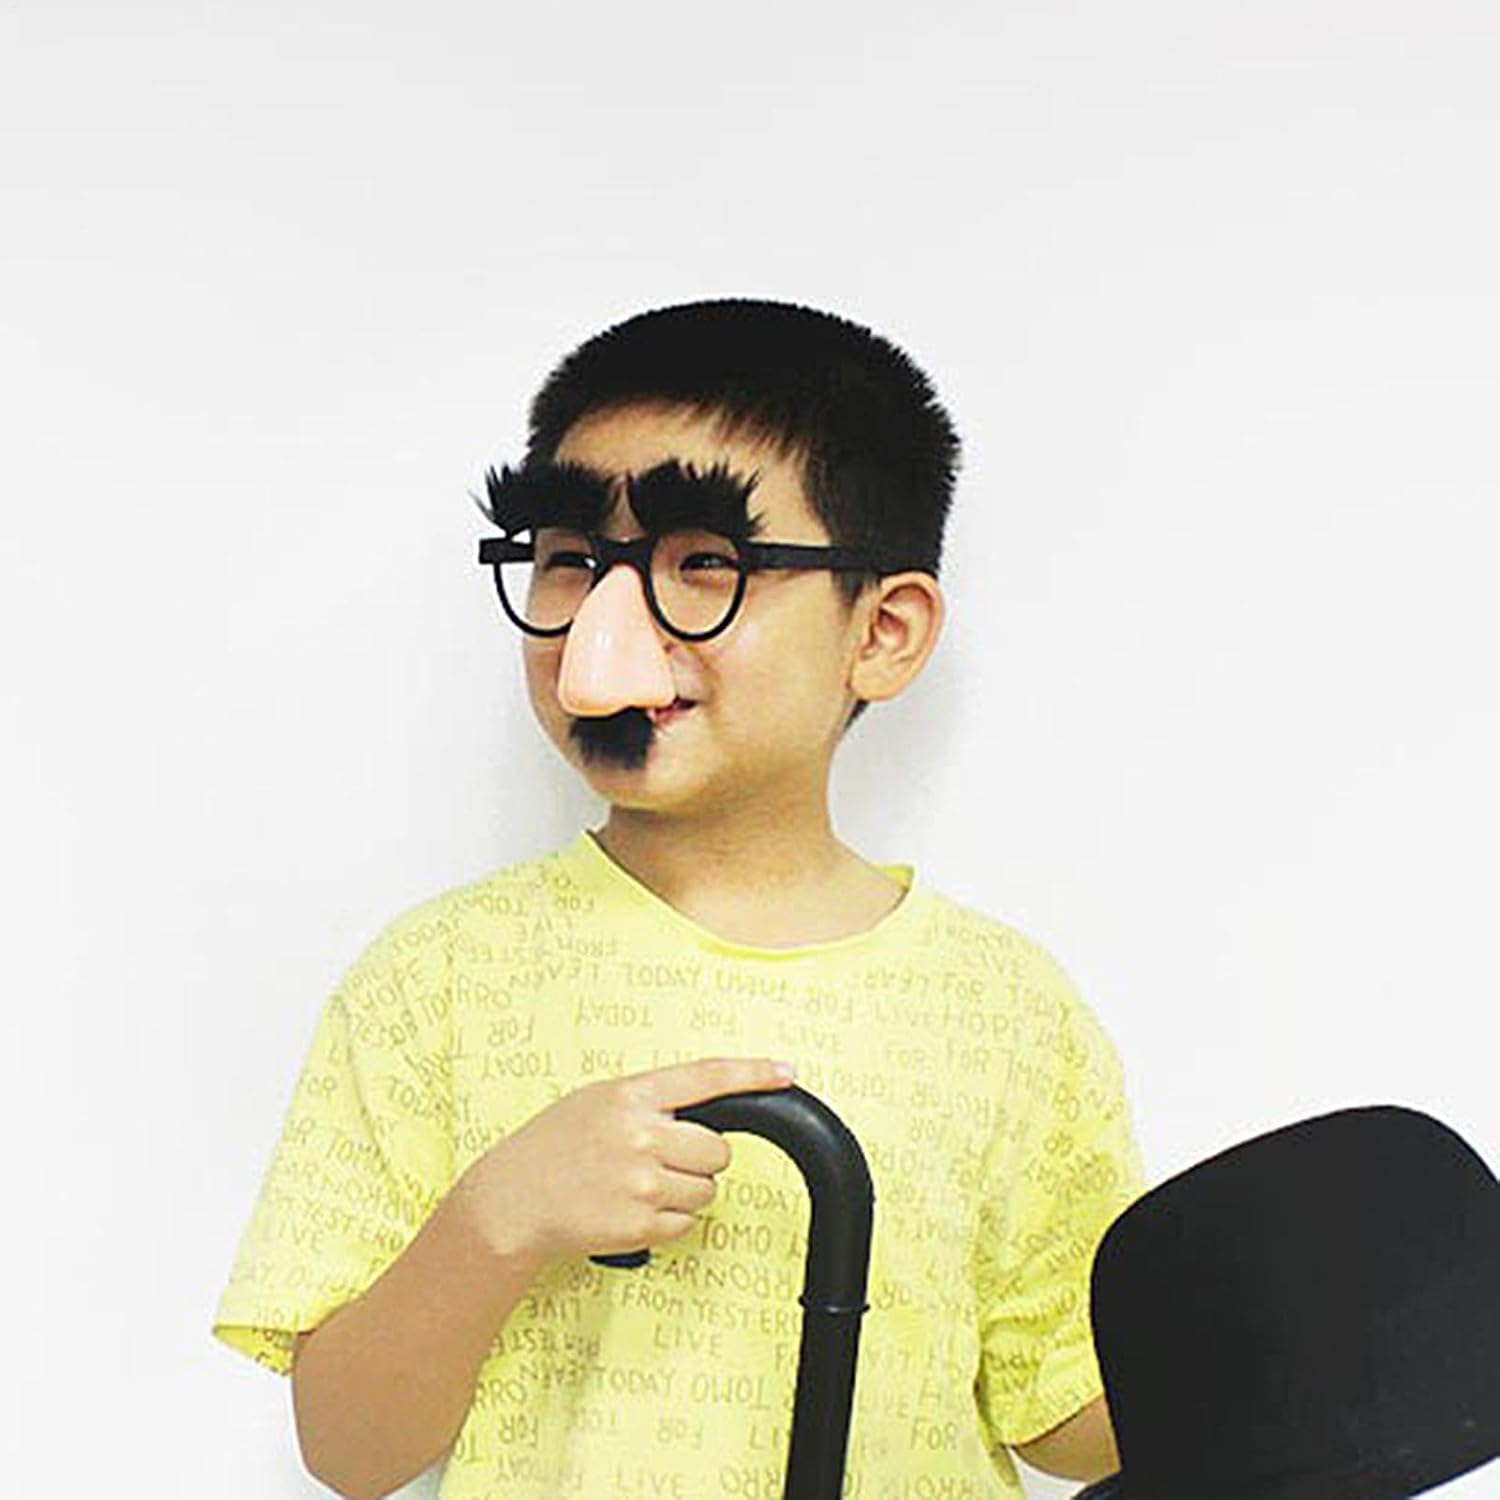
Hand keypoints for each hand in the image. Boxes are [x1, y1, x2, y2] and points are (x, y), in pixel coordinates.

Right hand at [454, 1056, 795, 1261]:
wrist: (513, 1199)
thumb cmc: (554, 1145)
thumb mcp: (598, 1101)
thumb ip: (650, 1101)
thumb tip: (704, 1107)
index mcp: (632, 1095)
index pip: (707, 1077)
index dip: (753, 1072)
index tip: (785, 1071)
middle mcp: (641, 1136)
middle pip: (718, 1150)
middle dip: (700, 1158)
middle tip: (662, 1160)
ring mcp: (641, 1182)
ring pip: (707, 1190)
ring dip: (685, 1192)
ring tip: (639, 1186)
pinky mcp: (640, 1224)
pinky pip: (686, 1223)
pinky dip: (667, 1221)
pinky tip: (631, 1209)